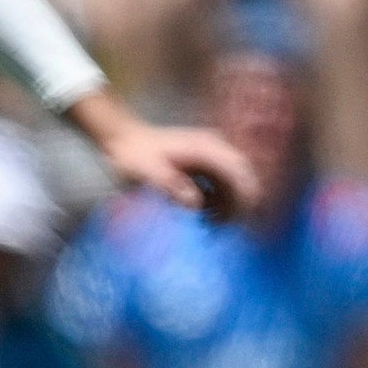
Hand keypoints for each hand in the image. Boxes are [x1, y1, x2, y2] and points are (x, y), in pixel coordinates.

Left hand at [66, 90, 259, 216]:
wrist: (122, 141)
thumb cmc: (132, 155)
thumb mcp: (146, 171)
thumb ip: (170, 185)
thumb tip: (195, 203)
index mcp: (205, 148)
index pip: (238, 169)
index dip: (245, 193)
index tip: (240, 217)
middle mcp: (213, 149)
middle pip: (241, 177)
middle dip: (238, 203)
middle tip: (222, 226)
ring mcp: (209, 157)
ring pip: (233, 184)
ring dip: (228, 205)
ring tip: (210, 224)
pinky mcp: (203, 166)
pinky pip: (221, 186)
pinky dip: (217, 202)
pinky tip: (205, 215)